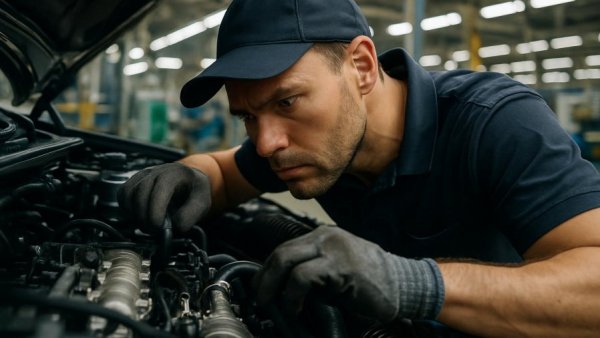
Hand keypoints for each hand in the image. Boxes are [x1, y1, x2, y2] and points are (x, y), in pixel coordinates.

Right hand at [117, 162, 210, 231]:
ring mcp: (143, 175)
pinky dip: (127, 209)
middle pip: (140, 193)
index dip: (155, 210)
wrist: (189, 182)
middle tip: (153, 231)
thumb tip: (176, 226)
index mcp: (175, 173)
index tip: (158, 226)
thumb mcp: (202, 203)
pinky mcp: (134, 181)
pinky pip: (123, 195)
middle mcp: (157, 171)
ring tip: (148, 225)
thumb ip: (191, 215)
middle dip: (144, 217)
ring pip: (128, 194)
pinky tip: (140, 216)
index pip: (160, 188)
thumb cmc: (194, 191)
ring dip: (135, 214)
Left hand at [253, 225, 444, 322]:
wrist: (405, 286)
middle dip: (264, 279)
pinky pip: (303, 277)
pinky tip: (294, 308)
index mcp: (324, 236)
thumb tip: (282, 290)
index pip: (285, 249)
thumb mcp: (336, 271)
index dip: (267, 271)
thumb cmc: (372, 283)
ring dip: (272, 287)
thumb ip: (312, 273)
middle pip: (281, 253)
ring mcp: (333, 249)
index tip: (260, 289)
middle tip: (259, 299)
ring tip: (271, 305)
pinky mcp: (339, 266)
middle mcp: (326, 237)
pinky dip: (292, 295)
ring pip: (286, 260)